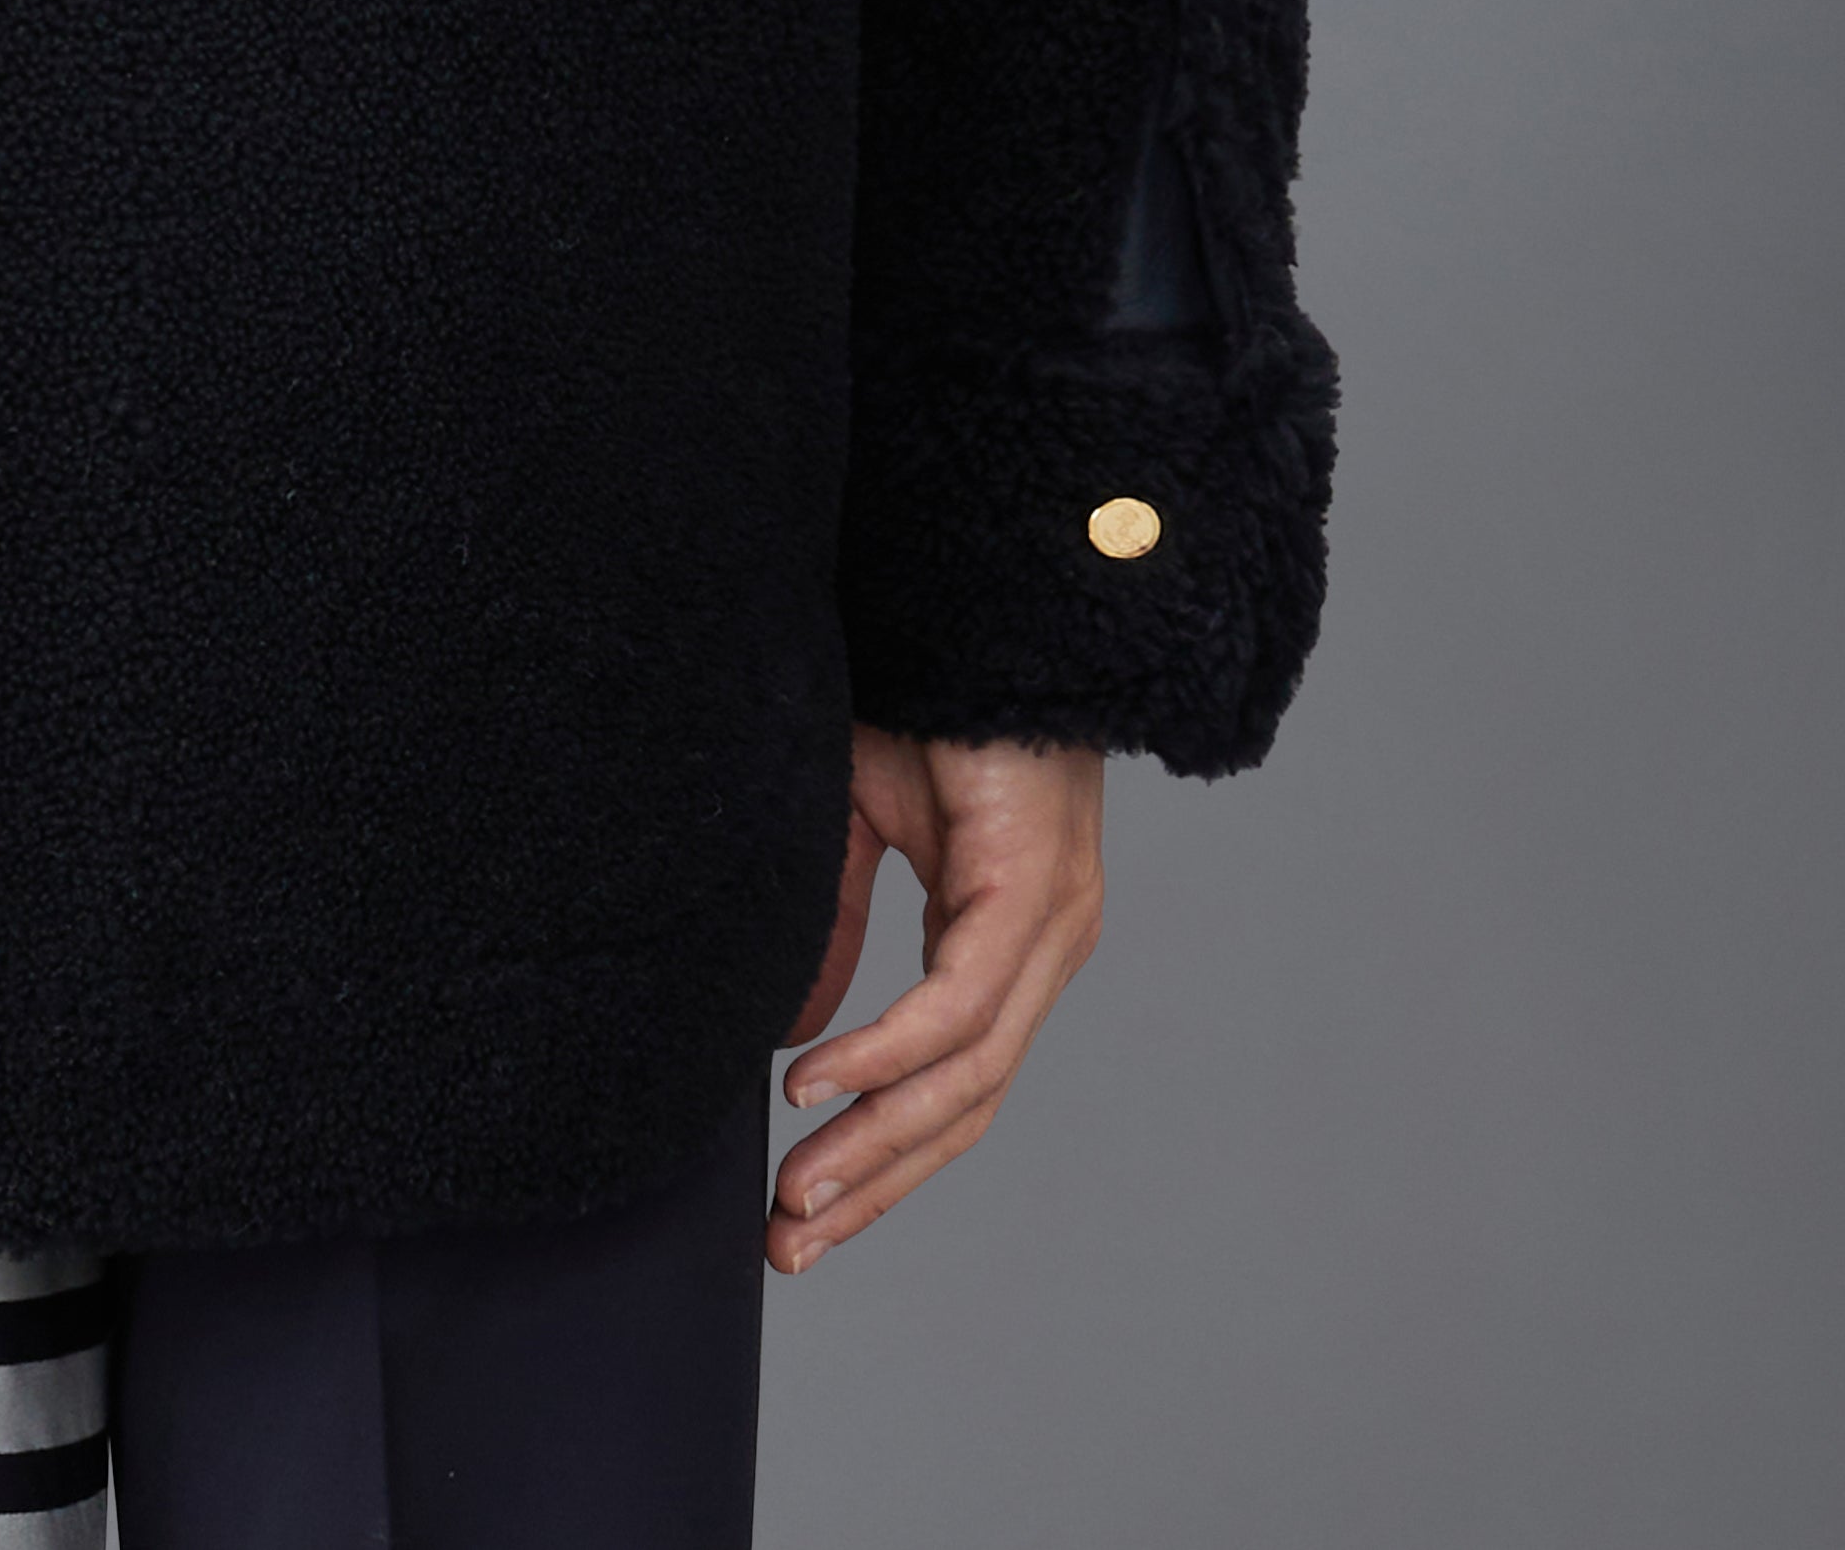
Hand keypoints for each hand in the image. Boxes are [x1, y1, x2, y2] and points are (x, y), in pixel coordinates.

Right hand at [765, 725, 1103, 1271]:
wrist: (976, 599)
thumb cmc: (924, 697)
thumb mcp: (857, 827)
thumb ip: (838, 937)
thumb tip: (794, 1041)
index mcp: (1010, 936)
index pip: (955, 1084)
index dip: (883, 1156)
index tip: (806, 1215)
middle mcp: (1046, 946)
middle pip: (966, 1106)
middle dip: (874, 1183)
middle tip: (794, 1244)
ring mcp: (1051, 925)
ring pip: (967, 1075)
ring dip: (875, 1141)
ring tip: (797, 1190)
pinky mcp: (1031, 891)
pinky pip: (960, 1005)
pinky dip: (887, 1054)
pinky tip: (819, 1083)